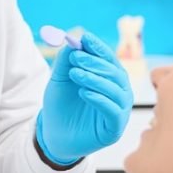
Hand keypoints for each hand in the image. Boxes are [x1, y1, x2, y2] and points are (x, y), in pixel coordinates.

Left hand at [36, 32, 132, 165]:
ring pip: (116, 91)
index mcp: (109, 79)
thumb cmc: (60, 105)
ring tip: (75, 74)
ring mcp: (119, 112)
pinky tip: (84, 93)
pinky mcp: (114, 129)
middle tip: (76, 57)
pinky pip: (113, 112)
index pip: (109, 60)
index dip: (99, 48)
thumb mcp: (60, 80)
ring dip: (95, 79)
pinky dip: (100, 100)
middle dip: (95, 63)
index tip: (85, 38)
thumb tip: (72, 41)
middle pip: (115, 74)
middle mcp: (118, 93)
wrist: (53, 134)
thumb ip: (66, 61)